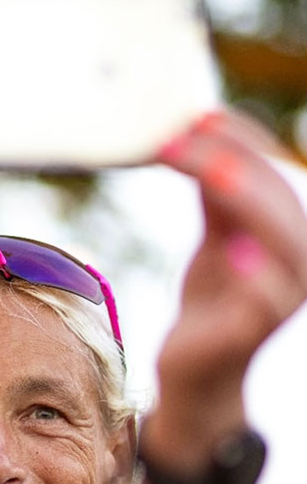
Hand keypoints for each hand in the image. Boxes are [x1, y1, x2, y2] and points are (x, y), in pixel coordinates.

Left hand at [150, 111, 306, 452]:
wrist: (196, 369)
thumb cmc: (212, 301)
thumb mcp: (216, 240)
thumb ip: (220, 198)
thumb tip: (203, 134)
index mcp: (286, 234)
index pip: (271, 176)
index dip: (241, 141)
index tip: (197, 115)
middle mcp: (296, 262)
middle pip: (278, 203)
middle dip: (236, 163)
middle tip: (187, 137)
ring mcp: (282, 298)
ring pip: (284, 245)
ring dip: (251, 206)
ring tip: (217, 176)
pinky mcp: (256, 332)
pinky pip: (268, 302)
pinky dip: (258, 277)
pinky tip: (235, 252)